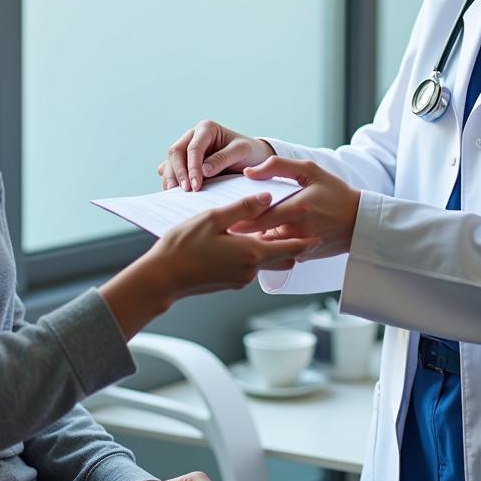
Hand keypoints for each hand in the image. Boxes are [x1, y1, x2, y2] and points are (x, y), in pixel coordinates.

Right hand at [99, 192, 314, 338]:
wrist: (162, 277)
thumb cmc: (184, 246)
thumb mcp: (214, 219)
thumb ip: (243, 208)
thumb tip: (267, 198)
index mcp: (251, 253)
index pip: (290, 248)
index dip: (306, 241)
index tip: (318, 233)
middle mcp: (250, 270)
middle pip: (283, 259)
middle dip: (291, 245)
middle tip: (295, 227)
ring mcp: (239, 280)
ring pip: (265, 263)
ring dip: (270, 248)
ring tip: (266, 228)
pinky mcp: (228, 283)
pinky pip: (250, 267)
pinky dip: (253, 254)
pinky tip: (240, 240)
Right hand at [158, 120, 274, 191]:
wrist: (252, 158)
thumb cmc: (248, 152)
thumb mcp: (241, 151)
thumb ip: (223, 158)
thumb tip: (204, 171)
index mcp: (206, 128)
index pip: (193, 147)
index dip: (192, 167)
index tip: (196, 185)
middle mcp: (192, 136)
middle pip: (176, 152)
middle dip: (179, 172)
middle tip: (186, 190)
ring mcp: (186, 148)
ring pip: (170, 161)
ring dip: (171, 177)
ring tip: (176, 194)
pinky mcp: (184, 162)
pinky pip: (170, 169)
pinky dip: (170, 180)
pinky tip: (173, 193)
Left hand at [228, 156, 361, 259]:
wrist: (360, 222)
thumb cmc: (335, 192)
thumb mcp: (310, 170)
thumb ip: (277, 166)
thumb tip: (249, 172)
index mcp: (299, 208)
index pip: (261, 217)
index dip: (240, 220)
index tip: (223, 220)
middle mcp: (299, 230)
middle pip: (260, 235)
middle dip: (240, 235)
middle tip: (220, 231)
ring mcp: (301, 246)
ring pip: (267, 247)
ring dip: (251, 243)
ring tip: (230, 239)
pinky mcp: (303, 257)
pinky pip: (278, 254)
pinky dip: (266, 249)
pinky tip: (251, 244)